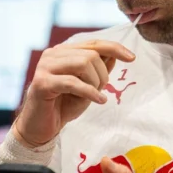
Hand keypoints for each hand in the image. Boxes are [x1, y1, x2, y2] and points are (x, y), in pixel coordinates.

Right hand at [15, 40, 134, 146]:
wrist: (41, 128)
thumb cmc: (63, 106)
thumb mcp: (88, 86)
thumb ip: (99, 69)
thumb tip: (114, 54)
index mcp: (63, 52)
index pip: (93, 43)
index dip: (114, 48)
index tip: (132, 58)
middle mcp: (52, 55)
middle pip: (91, 54)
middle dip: (103, 74)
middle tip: (100, 91)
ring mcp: (45, 67)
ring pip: (83, 63)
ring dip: (95, 83)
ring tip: (94, 96)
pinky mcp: (42, 83)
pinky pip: (73, 82)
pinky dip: (89, 92)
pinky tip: (98, 100)